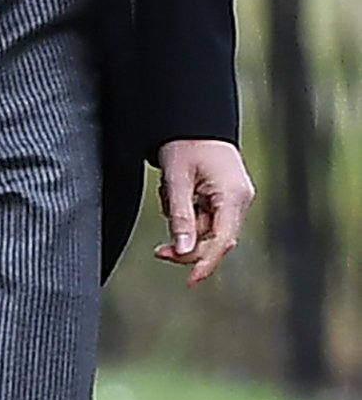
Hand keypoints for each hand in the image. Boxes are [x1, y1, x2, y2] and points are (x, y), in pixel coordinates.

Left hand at [154, 137, 254, 285]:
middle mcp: (240, 199)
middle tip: (159, 250)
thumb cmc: (185, 143)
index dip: (206, 263)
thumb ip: (180, 217)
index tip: (190, 281)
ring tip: (169, 191)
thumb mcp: (177, 180)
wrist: (192, 118)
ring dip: (183, 223)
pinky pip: (205, 215)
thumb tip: (181, 250)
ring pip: (207, 228)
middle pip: (215, 239)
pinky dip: (187, 212)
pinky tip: (176, 190)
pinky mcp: (225, 196)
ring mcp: (234, 198)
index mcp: (233, 196)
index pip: (222, 240)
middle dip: (186, 245)